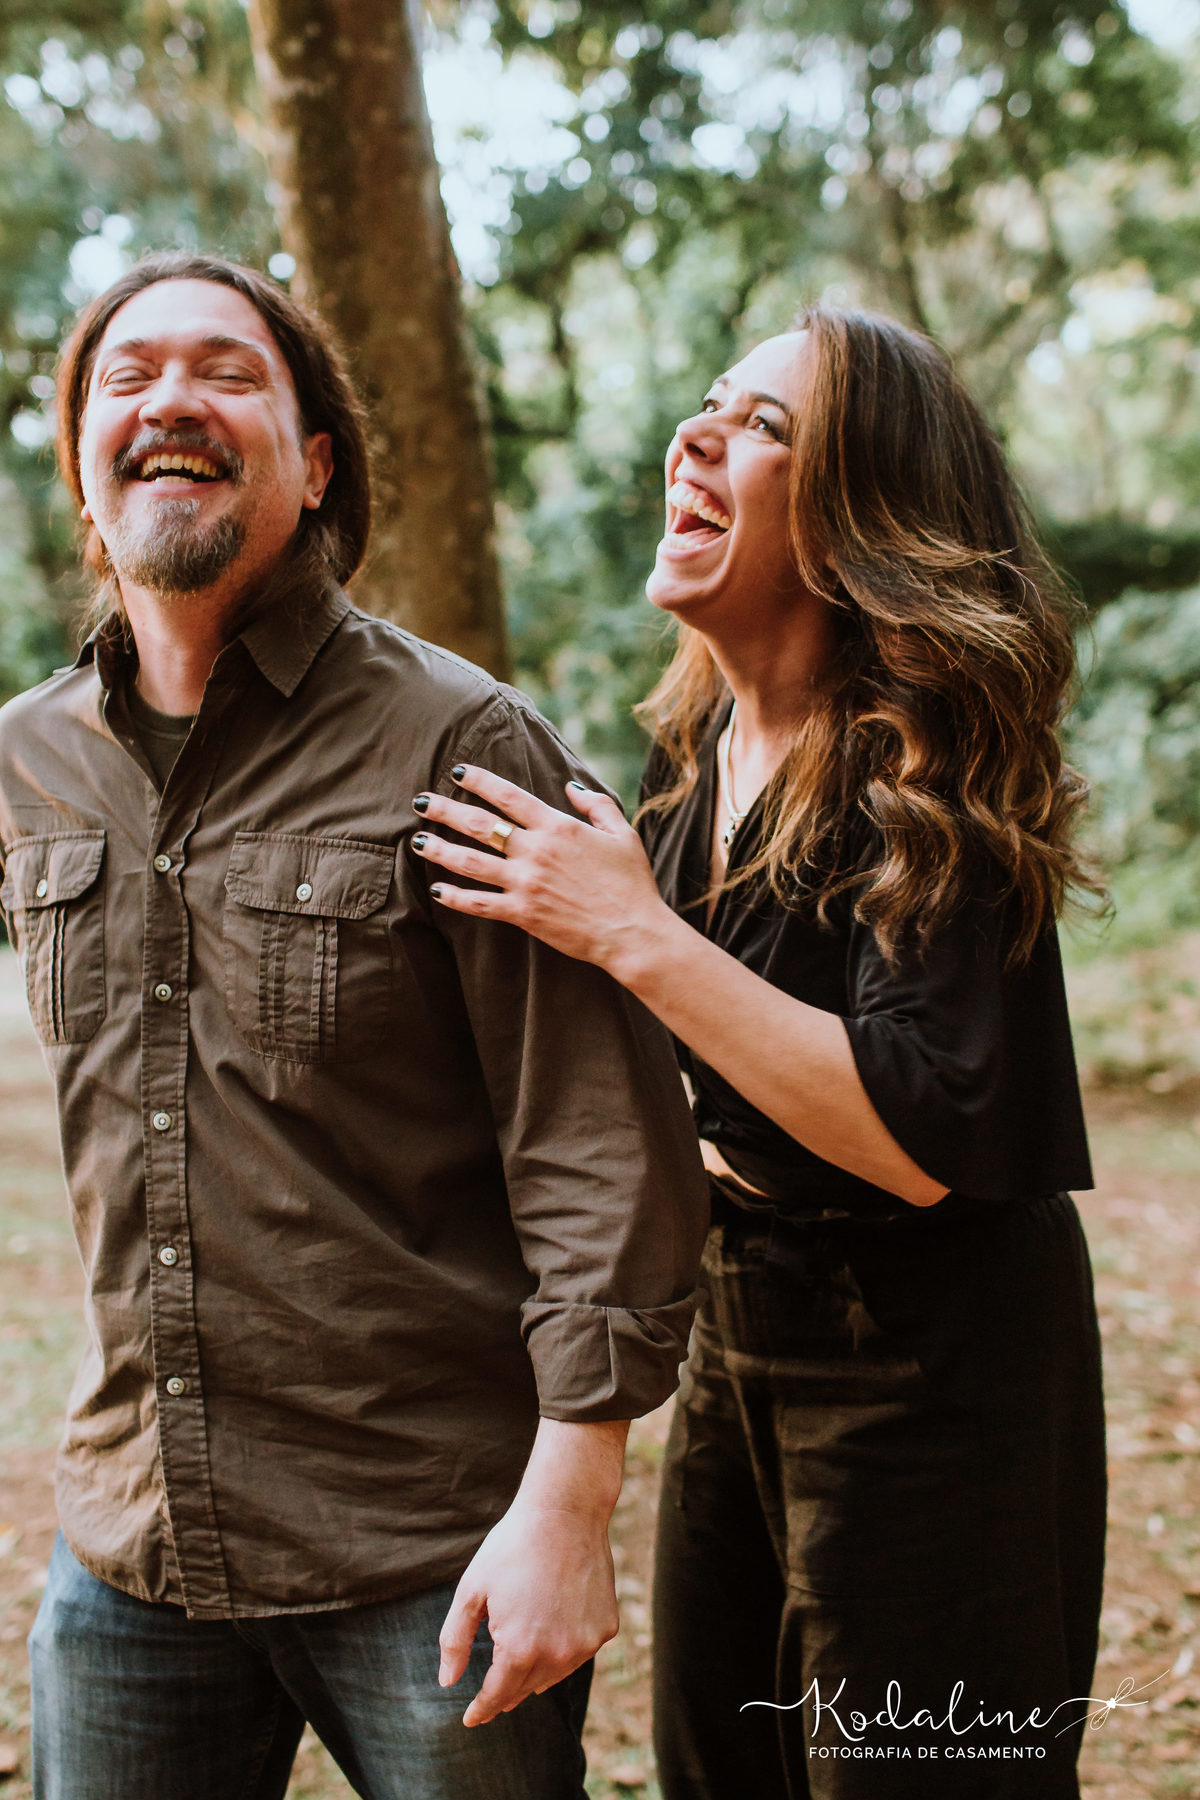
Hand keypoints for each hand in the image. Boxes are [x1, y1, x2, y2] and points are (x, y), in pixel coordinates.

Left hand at [411, 764, 670, 977]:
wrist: (632, 931)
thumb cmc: (632, 882)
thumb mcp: (623, 833)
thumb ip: (596, 805)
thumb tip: (571, 786)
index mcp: (558, 827)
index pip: (509, 796)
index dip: (479, 780)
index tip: (456, 772)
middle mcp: (536, 851)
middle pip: (479, 825)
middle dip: (445, 810)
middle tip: (420, 802)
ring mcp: (526, 883)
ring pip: (471, 862)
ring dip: (440, 850)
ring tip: (417, 842)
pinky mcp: (523, 913)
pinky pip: (480, 904)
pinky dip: (456, 897)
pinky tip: (437, 890)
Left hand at [437, 1492, 618, 1726]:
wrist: (565, 1511)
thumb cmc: (512, 1547)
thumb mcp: (471, 1590)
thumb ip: (455, 1640)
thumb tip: (448, 1681)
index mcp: (520, 1648)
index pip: (497, 1695)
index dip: (481, 1709)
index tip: (470, 1719)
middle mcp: (557, 1654)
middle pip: (525, 1688)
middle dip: (506, 1690)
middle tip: (492, 1690)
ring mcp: (586, 1643)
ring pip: (554, 1674)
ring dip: (535, 1671)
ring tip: (522, 1656)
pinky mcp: (606, 1628)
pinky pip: (578, 1652)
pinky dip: (563, 1649)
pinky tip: (553, 1629)